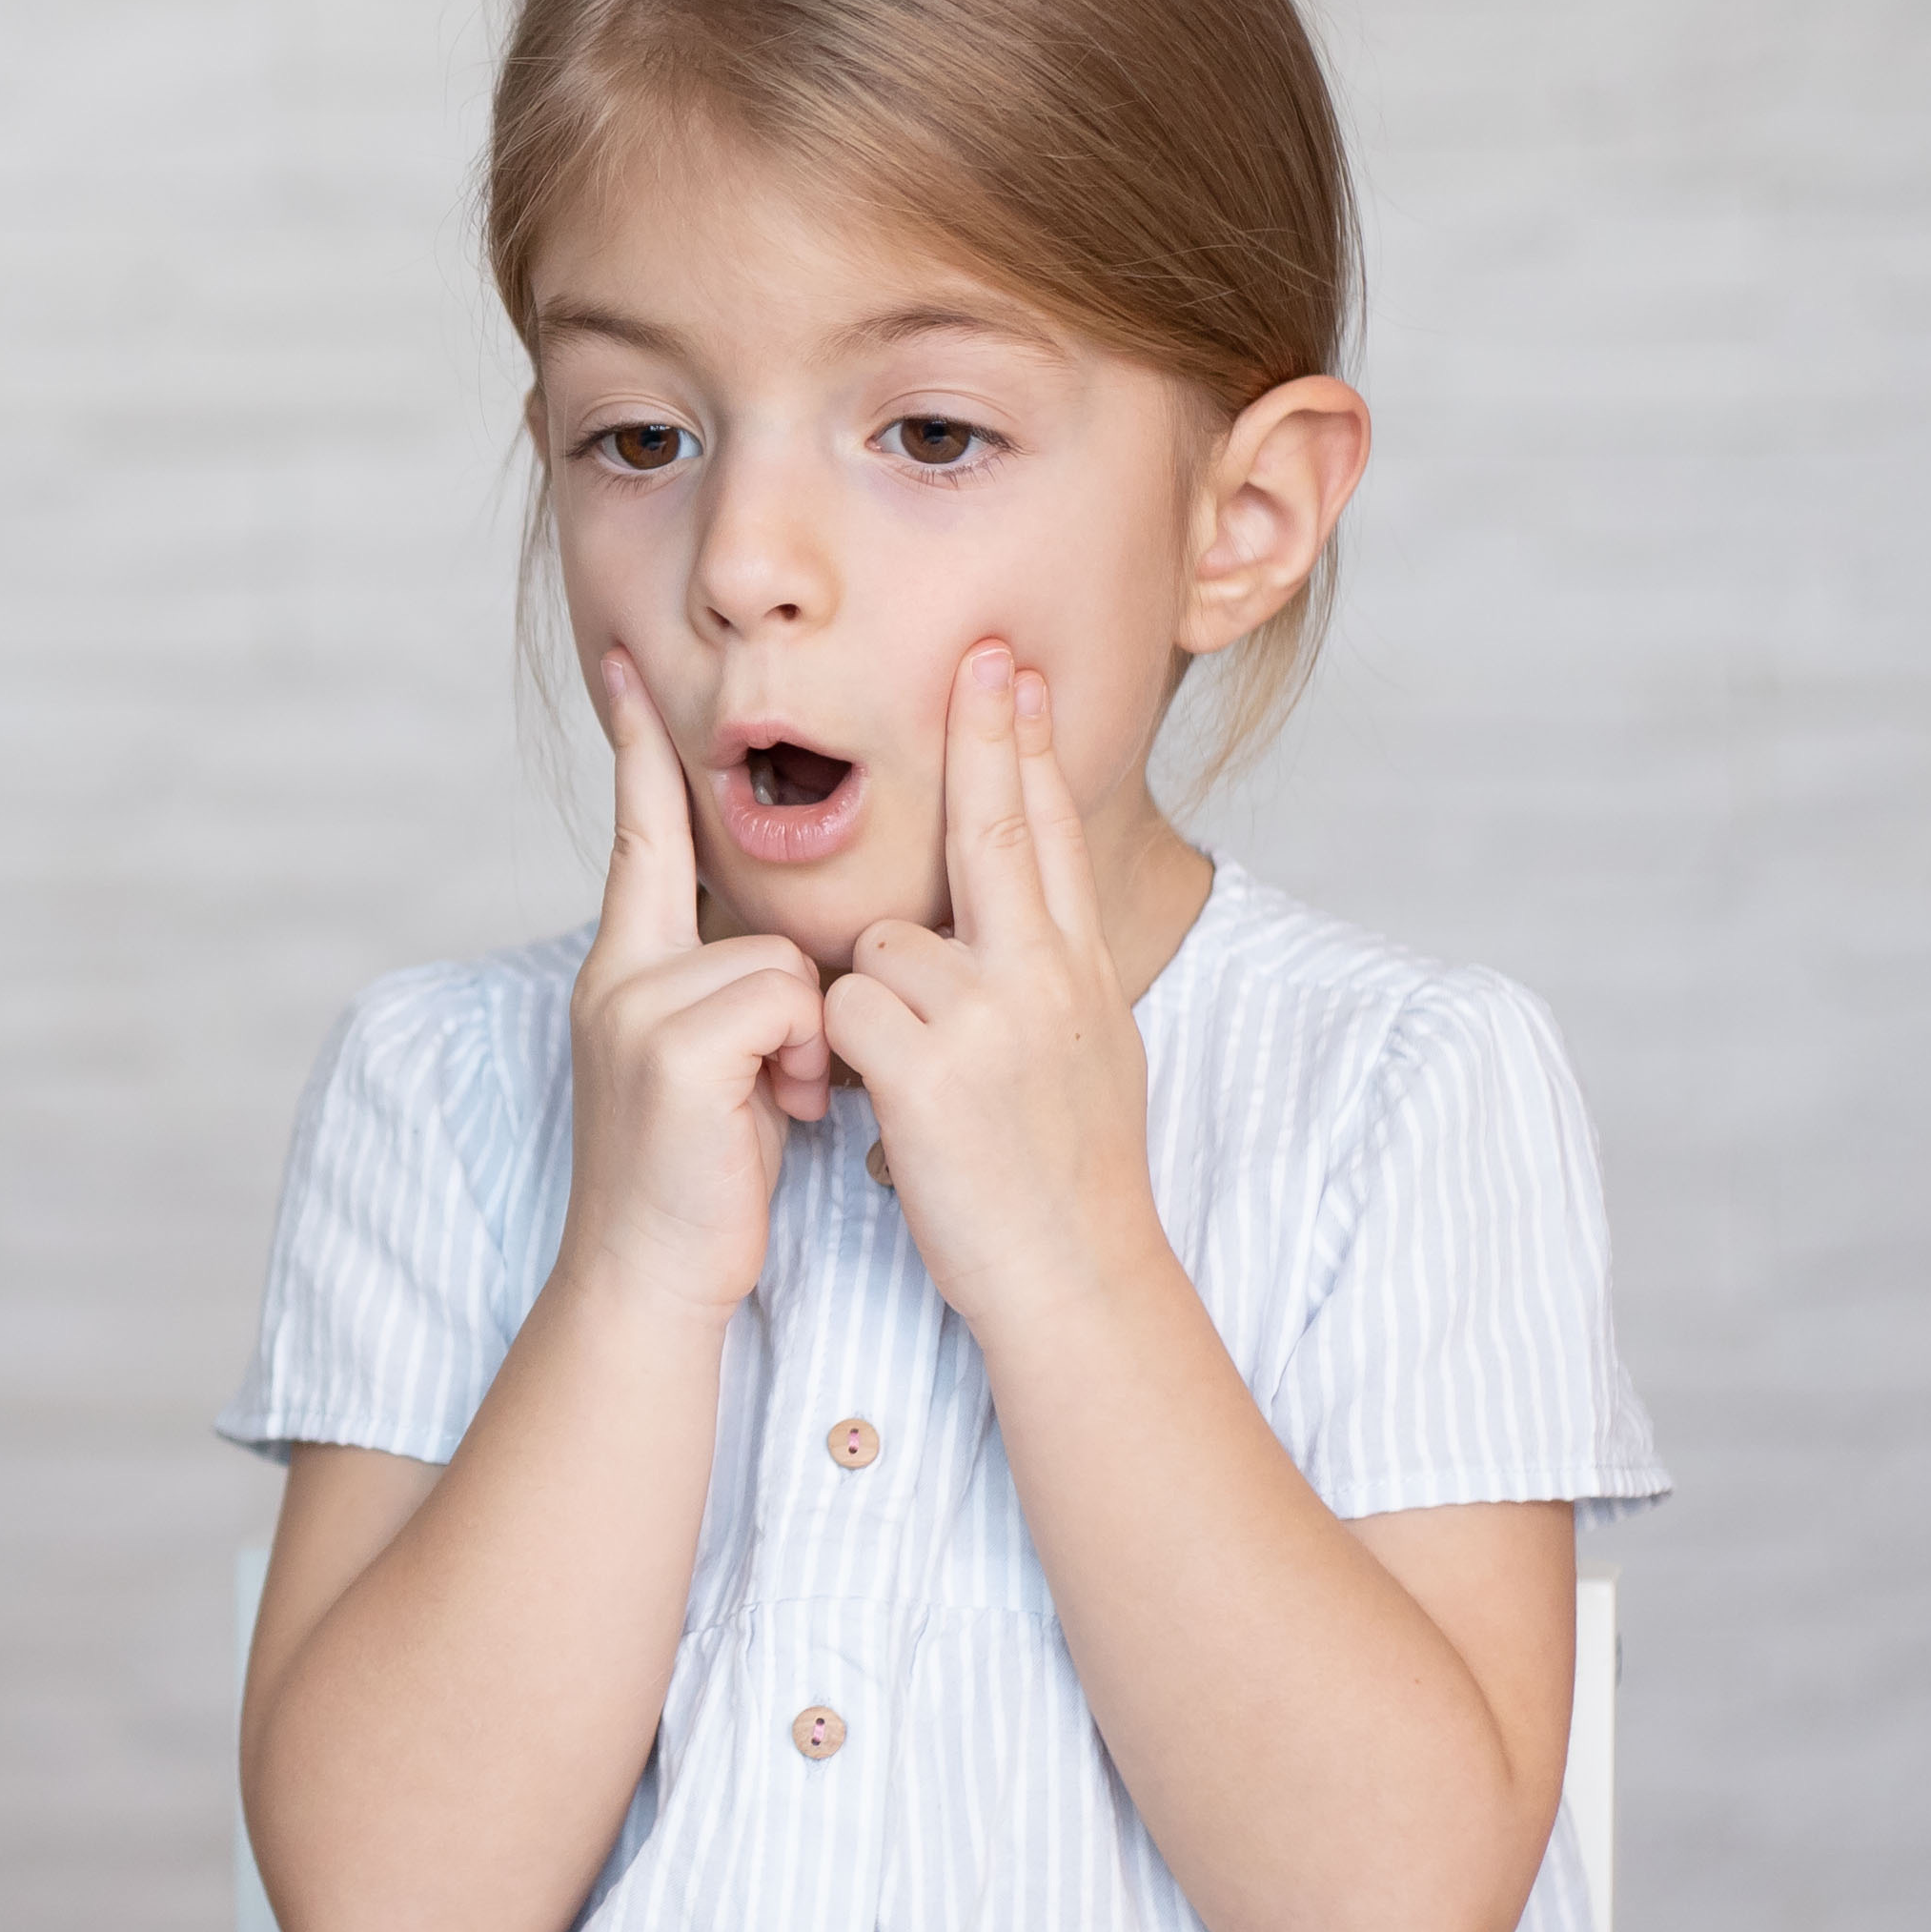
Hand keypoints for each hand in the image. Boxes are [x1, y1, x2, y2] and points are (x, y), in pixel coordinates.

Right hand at [553, 645, 826, 1321]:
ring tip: (776, 1111)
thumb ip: (727, 993)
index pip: (641, 833)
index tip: (631, 668)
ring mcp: (635, 1006)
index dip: (639, 751)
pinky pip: (785, 1000)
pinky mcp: (671, 1048)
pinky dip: (800, 1062)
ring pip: (784, 959)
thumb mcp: (711, 1066)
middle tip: (780, 1088)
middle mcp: (617, 973)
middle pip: (751, 909)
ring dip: (806, 1042)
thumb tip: (789, 961)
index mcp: (623, 968)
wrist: (647, 1282)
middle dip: (790, 1001)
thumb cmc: (699, 1182)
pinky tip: (774, 1118)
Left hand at [827, 641, 1157, 1333]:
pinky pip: (847, 1010)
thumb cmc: (1067, 1184)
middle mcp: (1045, 978)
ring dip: (874, 1005)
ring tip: (915, 1088)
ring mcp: (991, 1017)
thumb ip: (1046, 981)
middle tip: (980, 651)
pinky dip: (844, 1056)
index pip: (1051, 837)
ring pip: (884, 944)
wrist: (1076, 1280)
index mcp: (1081, 973)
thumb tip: (1026, 929)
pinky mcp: (933, 1067)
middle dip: (986, 735)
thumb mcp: (1085, 1058)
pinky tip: (885, 1109)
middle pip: (999, 829)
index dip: (1030, 751)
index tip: (1016, 675)